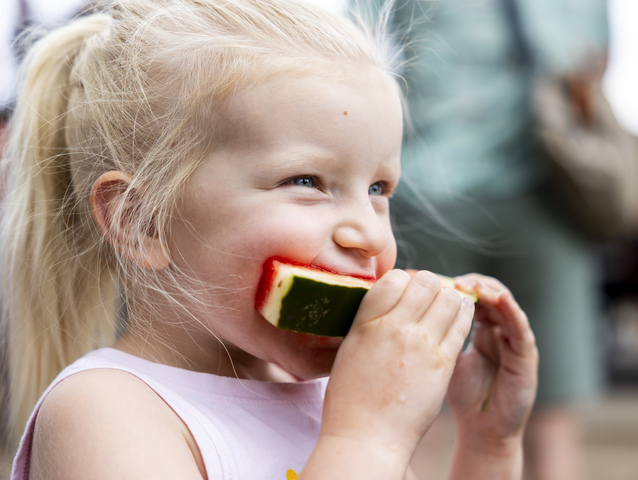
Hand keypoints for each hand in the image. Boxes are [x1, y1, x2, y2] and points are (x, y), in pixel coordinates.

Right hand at [320, 270, 474, 461]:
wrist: (368, 437)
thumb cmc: (351, 397)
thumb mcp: (350, 348)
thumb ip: (370, 321)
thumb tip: (390, 301)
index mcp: (367, 322)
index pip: (395, 278)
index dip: (404, 281)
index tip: (406, 291)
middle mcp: (396, 327)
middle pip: (426, 283)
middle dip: (429, 285)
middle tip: (428, 297)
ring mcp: (422, 345)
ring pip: (449, 299)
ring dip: (448, 297)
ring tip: (445, 306)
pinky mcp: (443, 364)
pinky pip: (461, 325)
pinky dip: (463, 314)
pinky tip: (460, 315)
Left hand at [446, 274, 537, 449]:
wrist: (482, 430)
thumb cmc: (463, 395)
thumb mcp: (446, 357)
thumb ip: (439, 334)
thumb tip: (411, 309)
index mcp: (481, 329)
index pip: (473, 297)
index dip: (457, 286)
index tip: (437, 280)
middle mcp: (500, 331)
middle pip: (491, 296)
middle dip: (474, 284)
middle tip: (455, 281)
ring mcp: (515, 343)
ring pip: (507, 307)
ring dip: (491, 293)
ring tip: (474, 285)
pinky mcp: (527, 358)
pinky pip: (521, 331)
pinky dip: (513, 313)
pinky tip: (502, 301)